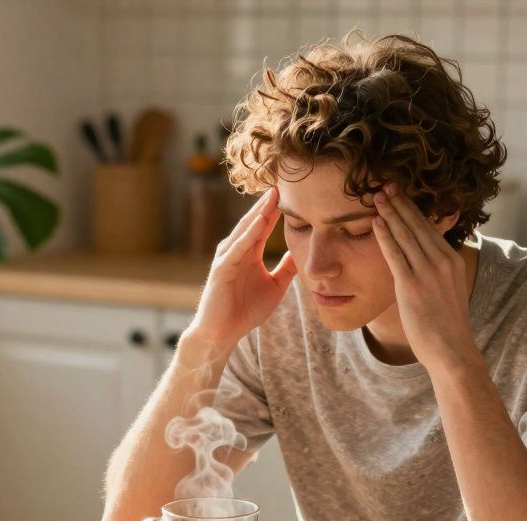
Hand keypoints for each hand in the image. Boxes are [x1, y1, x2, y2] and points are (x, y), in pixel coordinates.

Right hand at [186, 188, 296, 347]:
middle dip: (268, 203)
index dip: (277, 209)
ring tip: (272, 195)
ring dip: (258, 213)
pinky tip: (259, 222)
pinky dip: (248, 234)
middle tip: (283, 181)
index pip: (265, 225)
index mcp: (249, 253)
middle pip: (254, 221)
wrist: (222, 333)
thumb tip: (304, 254)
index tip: (293, 192)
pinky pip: (238, 248)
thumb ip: (287, 269)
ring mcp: (227, 258)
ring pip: (245, 230)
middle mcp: (237, 250)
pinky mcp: (221, 269)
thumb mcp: (276, 287)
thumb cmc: (244, 311)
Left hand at [371, 183, 478, 371]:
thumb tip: (421, 263)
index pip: (430, 228)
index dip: (412, 209)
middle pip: (417, 225)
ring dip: (390, 213)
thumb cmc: (446, 326)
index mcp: (452, 260)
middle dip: (400, 203)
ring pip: (406, 235)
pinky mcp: (411, 285)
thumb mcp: (447, 290)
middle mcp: (442, 261)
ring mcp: (427, 272)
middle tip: (385, 185)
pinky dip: (385, 236)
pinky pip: (395, 254)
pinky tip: (376, 222)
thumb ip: (435, 272)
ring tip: (377, 197)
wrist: (451, 350)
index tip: (400, 194)